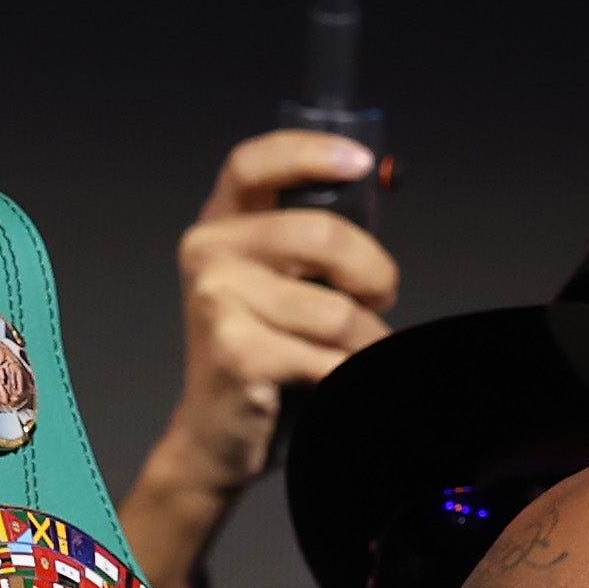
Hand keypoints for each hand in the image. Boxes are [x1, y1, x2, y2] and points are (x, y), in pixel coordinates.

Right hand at [139, 132, 396, 506]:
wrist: (216, 434)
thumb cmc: (265, 353)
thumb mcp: (285, 283)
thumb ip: (316, 240)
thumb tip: (378, 180)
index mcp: (221, 226)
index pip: (254, 163)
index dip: (309, 153)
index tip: (359, 162)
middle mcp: (209, 253)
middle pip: (321, 235)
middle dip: (373, 273)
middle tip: (379, 298)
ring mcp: (216, 301)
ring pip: (337, 312)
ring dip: (365, 342)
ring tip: (350, 355)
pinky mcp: (236, 352)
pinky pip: (328, 358)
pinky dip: (347, 376)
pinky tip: (330, 383)